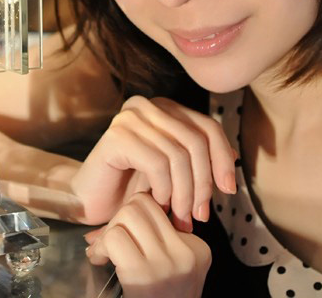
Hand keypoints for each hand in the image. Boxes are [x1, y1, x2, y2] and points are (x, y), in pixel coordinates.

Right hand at [71, 95, 236, 230]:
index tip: (228, 191)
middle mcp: (147, 106)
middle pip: (196, 140)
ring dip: (184, 193)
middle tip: (200, 214)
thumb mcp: (173, 173)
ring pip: (179, 155)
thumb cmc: (129, 188)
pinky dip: (164, 188)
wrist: (88, 201)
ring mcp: (130, 118)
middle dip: (204, 183)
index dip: (222, 159)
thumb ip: (198, 160)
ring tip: (180, 216)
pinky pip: (157, 163)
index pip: (208, 127)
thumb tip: (232, 158)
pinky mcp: (116, 136)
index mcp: (164, 108)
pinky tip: (158, 203)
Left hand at [86, 192, 210, 297]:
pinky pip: (115, 238)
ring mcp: (167, 263)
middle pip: (142, 204)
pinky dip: (100, 247)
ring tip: (103, 253)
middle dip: (118, 218)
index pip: (158, 206)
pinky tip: (99, 260)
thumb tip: (113, 222)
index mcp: (196, 248)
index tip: (123, 232)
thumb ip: (154, 242)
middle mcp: (186, 252)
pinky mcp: (144, 274)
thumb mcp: (173, 271)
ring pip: (128, 215)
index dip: (133, 215)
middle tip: (110, 242)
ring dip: (108, 232)